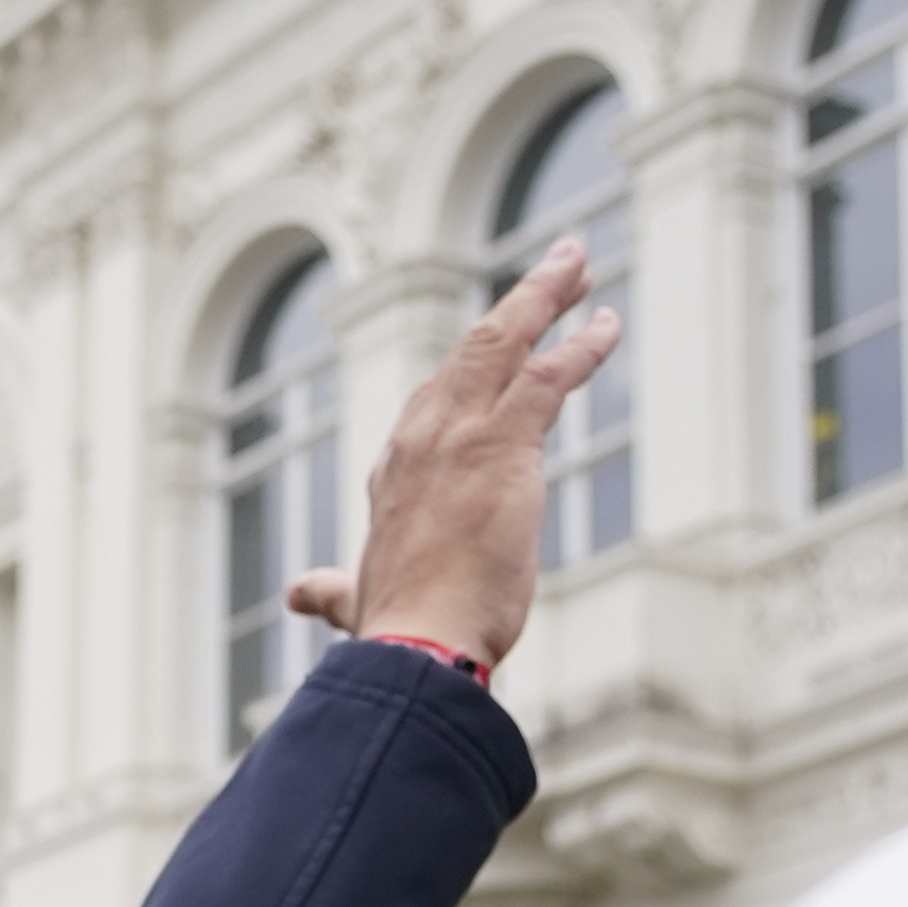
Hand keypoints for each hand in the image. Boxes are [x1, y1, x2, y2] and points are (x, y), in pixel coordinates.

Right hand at [283, 235, 620, 669]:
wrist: (415, 644)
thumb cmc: (395, 629)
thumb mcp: (355, 599)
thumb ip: (332, 589)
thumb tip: (300, 594)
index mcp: (392, 472)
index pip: (431, 399)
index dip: (467, 366)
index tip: (502, 341)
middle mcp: (419, 440)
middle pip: (471, 348)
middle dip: (517, 303)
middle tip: (560, 266)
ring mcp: (458, 437)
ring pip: (504, 342)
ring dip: (546, 296)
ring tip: (580, 262)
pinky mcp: (501, 445)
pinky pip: (547, 376)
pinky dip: (580, 345)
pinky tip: (607, 325)